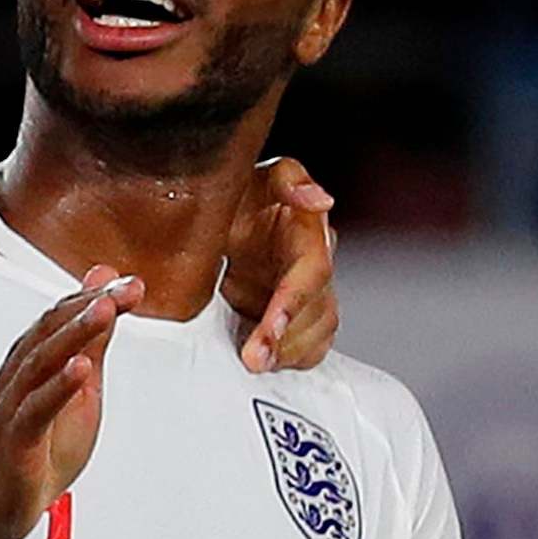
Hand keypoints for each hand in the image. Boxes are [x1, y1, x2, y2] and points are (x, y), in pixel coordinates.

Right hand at [0, 267, 142, 538]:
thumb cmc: (35, 450)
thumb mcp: (79, 393)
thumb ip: (92, 343)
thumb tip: (105, 294)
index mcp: (32, 363)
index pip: (61, 318)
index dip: (96, 297)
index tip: (132, 283)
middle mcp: (17, 377)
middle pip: (50, 331)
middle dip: (90, 306)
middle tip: (125, 288)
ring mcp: (12, 408)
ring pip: (40, 362)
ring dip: (74, 334)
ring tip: (105, 311)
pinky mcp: (14, 442)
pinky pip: (34, 410)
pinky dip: (57, 388)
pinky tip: (80, 369)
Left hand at [223, 156, 337, 372]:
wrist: (216, 208)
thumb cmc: (237, 190)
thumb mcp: (254, 174)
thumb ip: (287, 180)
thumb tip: (321, 200)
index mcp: (307, 230)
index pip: (312, 271)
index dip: (294, 302)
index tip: (274, 325)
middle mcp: (313, 263)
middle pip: (318, 309)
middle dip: (287, 338)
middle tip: (255, 360)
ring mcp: (306, 290)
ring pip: (317, 331)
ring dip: (289, 352)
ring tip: (255, 364)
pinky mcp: (294, 311)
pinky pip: (309, 344)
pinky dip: (291, 358)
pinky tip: (268, 362)